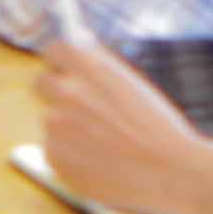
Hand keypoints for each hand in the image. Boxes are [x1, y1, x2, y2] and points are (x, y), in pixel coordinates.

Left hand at [33, 30, 208, 213]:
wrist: (171, 172)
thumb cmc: (159, 128)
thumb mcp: (131, 84)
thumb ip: (98, 66)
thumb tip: (76, 41)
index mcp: (89, 68)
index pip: (54, 51)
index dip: (61, 62)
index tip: (67, 70)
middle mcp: (67, 93)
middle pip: (41, 83)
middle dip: (57, 93)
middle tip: (81, 108)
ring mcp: (56, 127)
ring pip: (52, 121)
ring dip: (68, 128)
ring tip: (104, 144)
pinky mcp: (54, 158)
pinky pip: (55, 150)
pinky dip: (71, 156)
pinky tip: (100, 162)